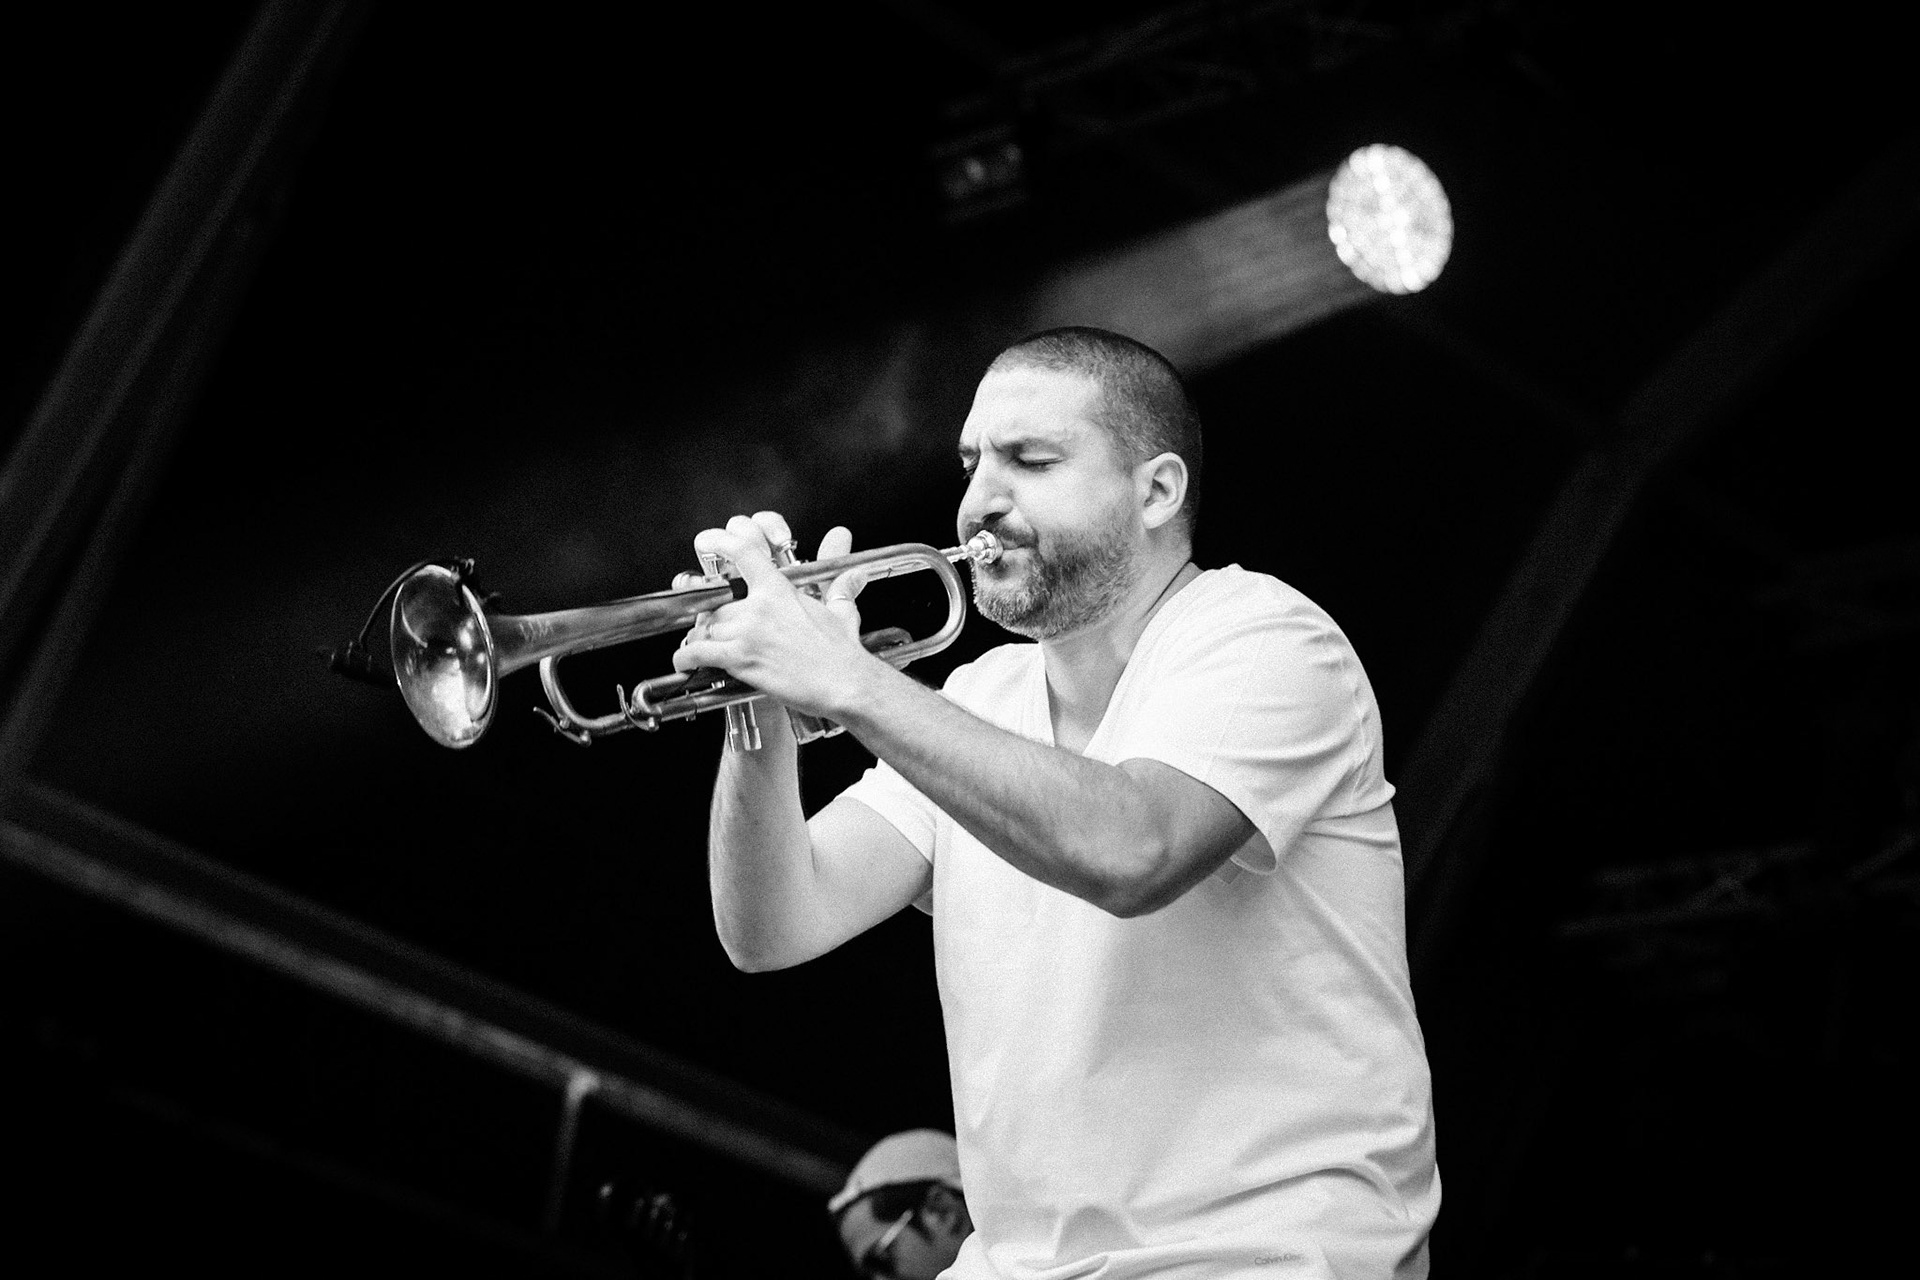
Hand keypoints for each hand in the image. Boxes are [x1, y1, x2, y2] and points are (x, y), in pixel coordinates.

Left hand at [671, 511, 873, 716]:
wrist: (844, 683)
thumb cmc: (842, 652)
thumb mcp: (842, 611)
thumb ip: (841, 588)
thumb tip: (856, 575)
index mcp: (779, 590)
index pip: (743, 552)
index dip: (721, 542)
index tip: (708, 542)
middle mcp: (759, 607)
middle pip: (717, 603)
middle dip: (711, 618)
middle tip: (712, 628)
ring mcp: (748, 633)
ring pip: (705, 628)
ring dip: (700, 639)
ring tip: (700, 648)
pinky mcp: (742, 659)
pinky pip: (700, 653)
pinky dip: (686, 658)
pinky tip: (684, 662)